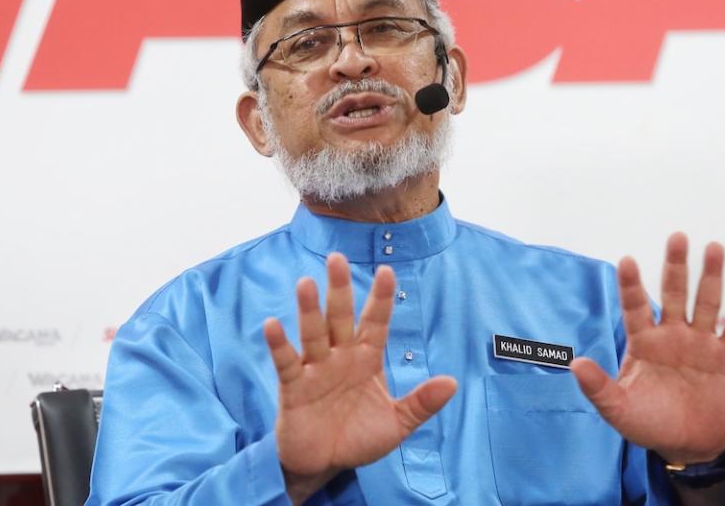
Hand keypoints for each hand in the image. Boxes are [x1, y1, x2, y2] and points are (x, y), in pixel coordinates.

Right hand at [264, 253, 456, 503]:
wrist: (324, 466)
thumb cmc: (358, 438)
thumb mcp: (396, 424)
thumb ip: (421, 403)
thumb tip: (452, 382)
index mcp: (366, 360)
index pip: (376, 323)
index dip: (380, 299)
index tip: (387, 271)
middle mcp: (340, 357)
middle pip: (340, 318)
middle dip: (339, 289)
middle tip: (336, 258)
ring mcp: (315, 369)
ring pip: (312, 333)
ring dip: (308, 310)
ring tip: (305, 283)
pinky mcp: (293, 387)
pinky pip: (285, 362)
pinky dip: (279, 345)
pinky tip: (272, 325)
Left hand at [570, 233, 724, 464]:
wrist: (686, 445)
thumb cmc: (648, 424)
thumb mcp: (617, 409)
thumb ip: (598, 388)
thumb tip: (575, 365)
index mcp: (643, 342)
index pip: (634, 307)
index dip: (631, 285)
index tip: (627, 261)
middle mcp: (671, 335)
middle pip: (673, 293)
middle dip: (676, 266)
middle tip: (677, 237)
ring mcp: (700, 344)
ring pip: (706, 303)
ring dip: (711, 277)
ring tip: (714, 249)